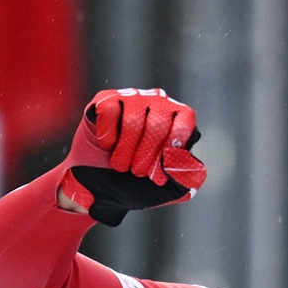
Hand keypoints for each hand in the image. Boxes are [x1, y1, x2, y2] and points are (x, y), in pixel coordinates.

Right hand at [57, 88, 205, 226]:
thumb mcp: (169, 188)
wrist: (100, 187)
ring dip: (125, 152)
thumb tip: (184, 160)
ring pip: (132, 121)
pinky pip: (109, 112)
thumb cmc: (138, 183)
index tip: (159, 174)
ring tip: (121, 166)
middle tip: (137, 172)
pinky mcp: (107, 99)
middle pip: (157, 124)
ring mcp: (133, 99)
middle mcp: (158, 104)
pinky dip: (108, 138)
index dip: (172, 148)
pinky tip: (108, 147)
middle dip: (145, 156)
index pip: (184, 122)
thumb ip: (187, 177)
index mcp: (178, 120)